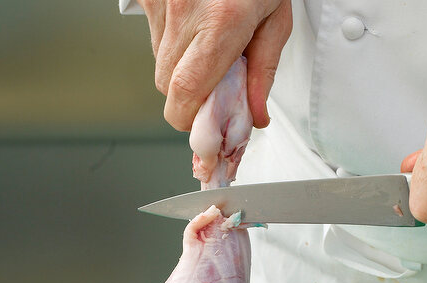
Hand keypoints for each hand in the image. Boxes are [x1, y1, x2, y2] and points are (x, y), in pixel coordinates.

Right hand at [137, 0, 291, 130]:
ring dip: (181, 66)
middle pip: (168, 87)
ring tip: (207, 42)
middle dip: (189, 96)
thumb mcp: (275, 16)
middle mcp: (185, 10)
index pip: (186, 93)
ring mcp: (160, 0)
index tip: (204, 127)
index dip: (189, 120)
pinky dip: (172, 39)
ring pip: (159, 63)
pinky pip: (152, 35)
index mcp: (221, 21)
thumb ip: (264, 70)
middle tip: (213, 85)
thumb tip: (254, 114)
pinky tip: (192, 22)